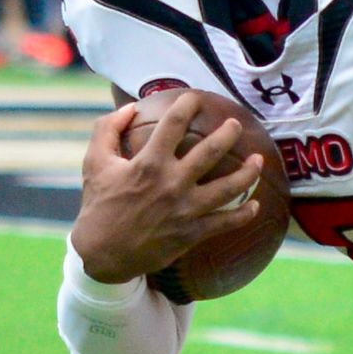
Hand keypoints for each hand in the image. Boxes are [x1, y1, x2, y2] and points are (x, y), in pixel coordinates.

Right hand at [68, 90, 266, 284]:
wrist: (102, 255)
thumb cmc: (98, 206)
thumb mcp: (93, 162)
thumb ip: (107, 130)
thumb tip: (129, 108)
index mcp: (148, 163)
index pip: (174, 124)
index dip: (187, 105)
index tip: (195, 98)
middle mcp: (172, 183)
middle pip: (211, 151)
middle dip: (228, 133)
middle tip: (235, 124)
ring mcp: (185, 210)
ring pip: (228, 187)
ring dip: (248, 172)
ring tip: (259, 159)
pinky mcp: (191, 234)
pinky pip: (226, 222)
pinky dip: (244, 214)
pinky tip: (255, 205)